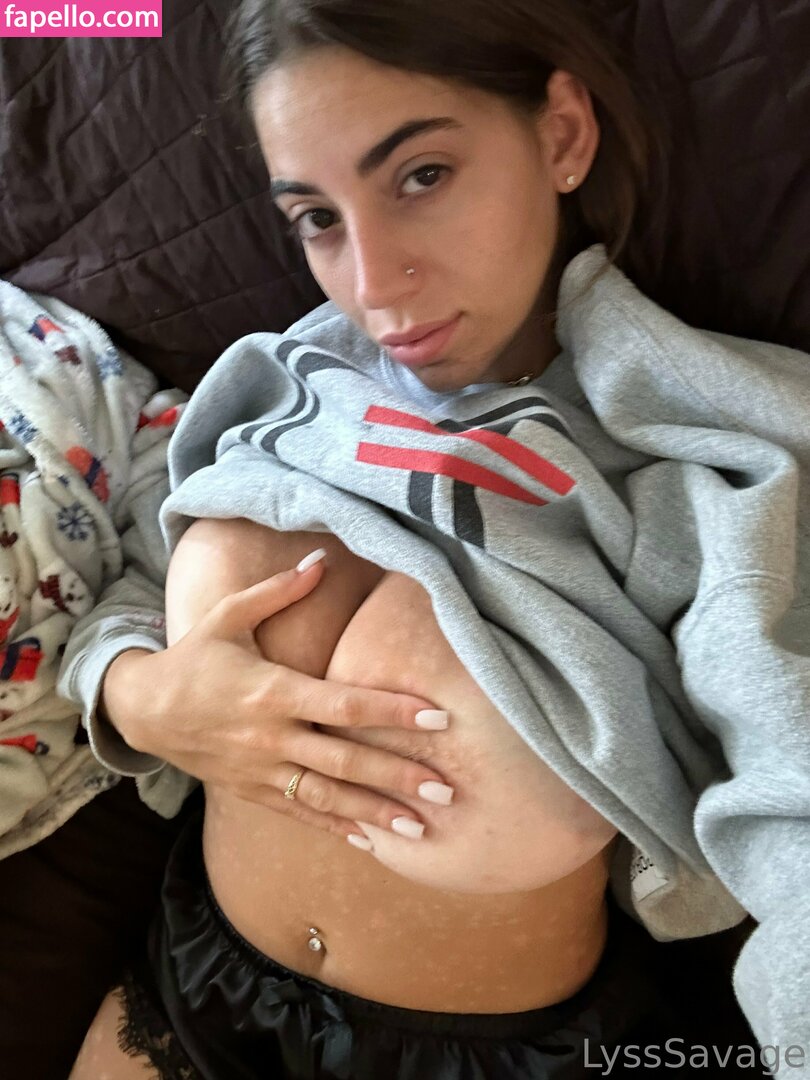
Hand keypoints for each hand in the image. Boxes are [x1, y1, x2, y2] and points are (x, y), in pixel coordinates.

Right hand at [101, 558, 451, 840]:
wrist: (144, 710)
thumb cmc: (195, 658)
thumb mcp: (228, 616)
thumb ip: (278, 590)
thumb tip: (321, 557)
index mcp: (273, 691)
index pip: (343, 705)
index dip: (392, 712)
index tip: (438, 718)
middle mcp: (271, 736)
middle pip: (345, 761)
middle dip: (398, 777)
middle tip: (446, 790)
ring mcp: (261, 770)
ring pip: (327, 799)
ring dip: (375, 814)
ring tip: (422, 829)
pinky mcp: (253, 792)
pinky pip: (300, 815)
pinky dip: (337, 829)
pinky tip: (373, 843)